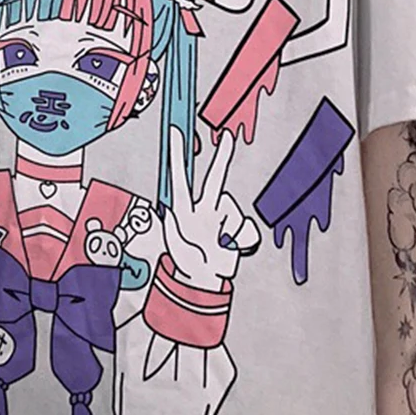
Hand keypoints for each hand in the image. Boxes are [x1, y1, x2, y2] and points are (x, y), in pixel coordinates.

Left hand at [162, 126, 259, 290]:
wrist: (203, 281)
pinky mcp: (239, 231)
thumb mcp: (173, 242)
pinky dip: (240, 241)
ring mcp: (223, 219)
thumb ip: (171, 223)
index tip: (175, 133)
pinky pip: (246, 229)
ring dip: (227, 230)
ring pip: (232, 211)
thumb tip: (168, 206)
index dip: (178, 156)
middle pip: (215, 180)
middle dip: (222, 158)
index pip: (180, 179)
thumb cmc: (186, 258)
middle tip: (228, 136)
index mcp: (186, 210)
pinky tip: (228, 248)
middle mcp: (206, 209)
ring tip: (215, 246)